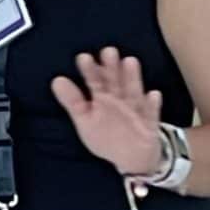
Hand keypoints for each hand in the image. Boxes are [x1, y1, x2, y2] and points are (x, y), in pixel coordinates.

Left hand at [50, 48, 164, 178]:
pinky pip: (151, 115)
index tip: (83, 57)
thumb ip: (72, 102)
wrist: (133, 157)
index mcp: (102, 99)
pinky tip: (153, 94)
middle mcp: (119, 101)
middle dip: (112, 68)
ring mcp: (134, 111)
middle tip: (108, 51)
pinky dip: (152, 105)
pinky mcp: (149, 124)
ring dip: (132, 78)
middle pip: (115, 82)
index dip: (89, 71)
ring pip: (133, 93)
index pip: (94, 82)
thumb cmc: (107, 135)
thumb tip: (56, 80)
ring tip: (130, 62)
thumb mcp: (85, 120)